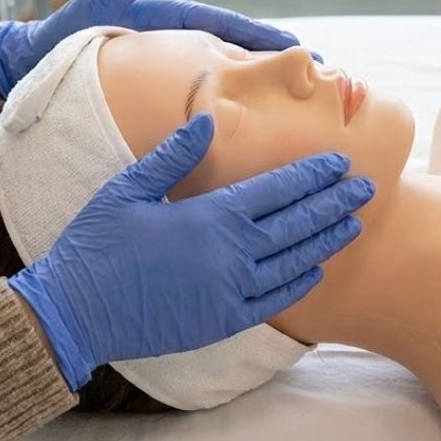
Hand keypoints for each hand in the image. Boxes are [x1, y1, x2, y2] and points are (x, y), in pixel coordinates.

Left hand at [0, 0, 299, 96]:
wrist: (32, 64)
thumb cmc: (62, 35)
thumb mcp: (92, 8)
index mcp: (167, 19)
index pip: (224, 25)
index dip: (260, 35)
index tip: (295, 46)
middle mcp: (175, 41)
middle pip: (235, 50)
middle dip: (275, 63)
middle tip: (319, 79)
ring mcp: (169, 67)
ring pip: (224, 77)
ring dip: (259, 88)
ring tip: (299, 105)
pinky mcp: (159, 90)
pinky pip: (202, 98)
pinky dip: (230, 106)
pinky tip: (252, 127)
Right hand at [8, 114, 374, 390]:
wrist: (75, 311)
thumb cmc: (96, 242)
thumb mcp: (130, 187)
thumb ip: (175, 154)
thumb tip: (209, 119)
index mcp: (210, 216)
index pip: (277, 189)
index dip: (312, 174)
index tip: (340, 161)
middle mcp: (230, 254)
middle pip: (297, 223)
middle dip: (333, 203)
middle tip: (366, 186)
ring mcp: (229, 291)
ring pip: (294, 262)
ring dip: (326, 241)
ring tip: (353, 223)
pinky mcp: (221, 322)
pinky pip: (274, 301)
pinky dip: (299, 283)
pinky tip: (316, 269)